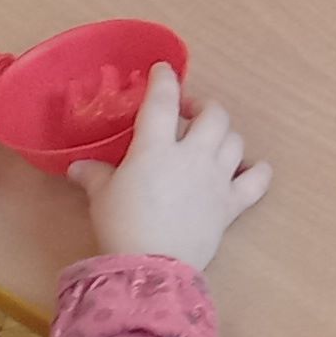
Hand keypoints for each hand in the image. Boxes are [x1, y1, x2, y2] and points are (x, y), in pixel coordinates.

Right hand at [69, 66, 271, 269]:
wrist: (151, 266)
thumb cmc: (121, 225)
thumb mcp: (101, 197)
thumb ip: (95, 176)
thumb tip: (78, 167)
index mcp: (157, 148)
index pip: (163, 102)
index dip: (165, 81)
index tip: (164, 70)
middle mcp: (194, 155)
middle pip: (213, 115)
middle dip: (203, 107)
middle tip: (187, 113)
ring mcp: (218, 178)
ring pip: (235, 141)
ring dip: (225, 135)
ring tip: (210, 141)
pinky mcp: (232, 204)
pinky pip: (256, 180)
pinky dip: (257, 171)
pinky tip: (249, 169)